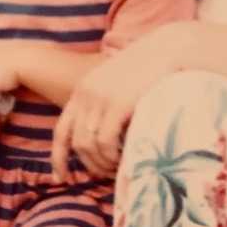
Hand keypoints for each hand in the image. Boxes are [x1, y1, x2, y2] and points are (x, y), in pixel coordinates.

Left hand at [50, 21, 191, 181]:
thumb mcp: (119, 83)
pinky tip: (124, 160)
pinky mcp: (117, 104)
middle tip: (106, 175)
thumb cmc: (149, 68)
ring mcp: (100, 98)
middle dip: (89, 165)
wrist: (168, 48)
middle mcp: (86, 94)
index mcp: (83, 90)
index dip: (58, 157)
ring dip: (102, 164)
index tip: (63, 178)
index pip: (61, 130)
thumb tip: (106, 136)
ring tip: (118, 170)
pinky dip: (112, 156)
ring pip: (88, 145)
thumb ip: (107, 103)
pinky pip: (105, 141)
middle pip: (76, 142)